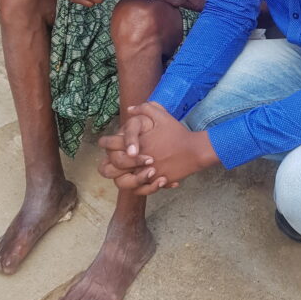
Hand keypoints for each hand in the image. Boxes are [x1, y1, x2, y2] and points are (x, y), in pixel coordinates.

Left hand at [99, 102, 218, 194]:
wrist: (195, 151)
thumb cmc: (178, 133)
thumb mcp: (162, 116)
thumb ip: (145, 109)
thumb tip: (130, 109)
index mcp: (136, 143)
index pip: (110, 144)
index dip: (105, 143)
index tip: (106, 143)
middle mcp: (138, 160)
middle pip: (112, 167)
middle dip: (110, 163)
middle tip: (115, 160)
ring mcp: (146, 173)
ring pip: (124, 182)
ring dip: (123, 177)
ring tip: (129, 172)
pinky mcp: (156, 183)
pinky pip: (141, 190)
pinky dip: (140, 186)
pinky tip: (144, 179)